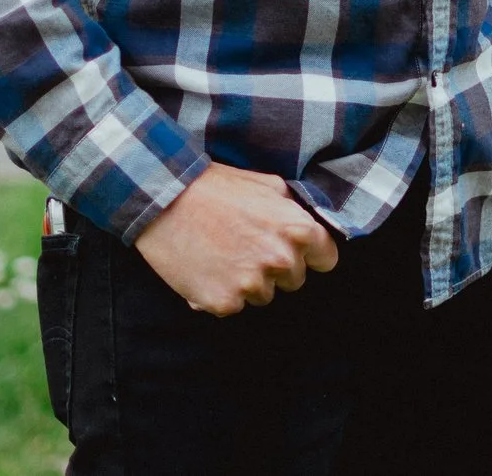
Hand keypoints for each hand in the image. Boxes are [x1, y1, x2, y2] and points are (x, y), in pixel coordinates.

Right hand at [132, 164, 339, 315]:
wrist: (164, 199)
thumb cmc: (216, 187)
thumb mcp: (267, 185)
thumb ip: (294, 209)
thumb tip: (310, 224)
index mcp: (298, 230)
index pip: (326, 259)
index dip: (310, 254)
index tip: (293, 250)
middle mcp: (280, 261)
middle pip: (294, 280)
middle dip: (276, 268)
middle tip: (246, 246)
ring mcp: (252, 285)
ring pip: (263, 295)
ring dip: (247, 282)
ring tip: (222, 254)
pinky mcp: (224, 302)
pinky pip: (232, 306)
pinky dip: (220, 293)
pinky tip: (205, 269)